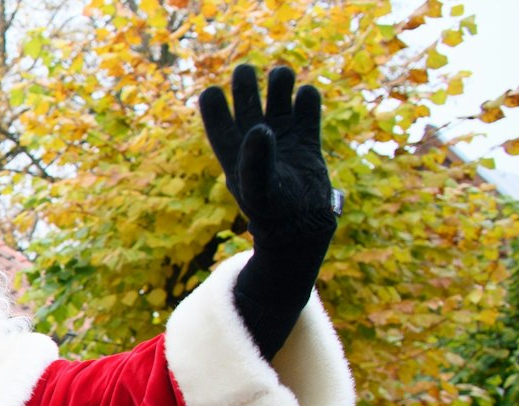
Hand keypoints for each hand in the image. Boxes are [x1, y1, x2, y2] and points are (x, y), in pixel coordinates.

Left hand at [198, 64, 337, 252]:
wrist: (302, 224)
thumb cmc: (272, 210)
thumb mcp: (258, 188)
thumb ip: (255, 161)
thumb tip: (260, 128)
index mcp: (235, 152)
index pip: (219, 123)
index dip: (213, 106)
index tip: (211, 91)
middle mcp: (256, 142)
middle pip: (248, 104)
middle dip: (246, 85)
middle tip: (245, 69)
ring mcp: (283, 139)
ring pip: (279, 101)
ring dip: (279, 85)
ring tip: (282, 74)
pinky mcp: (307, 141)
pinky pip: (307, 111)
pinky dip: (307, 99)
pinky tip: (306, 95)